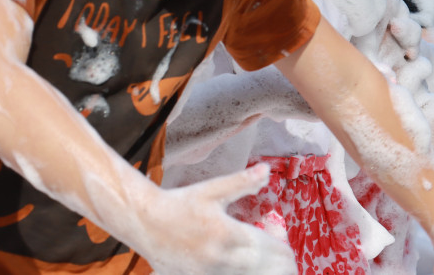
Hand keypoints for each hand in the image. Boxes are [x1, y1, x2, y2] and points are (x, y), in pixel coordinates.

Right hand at [143, 165, 297, 274]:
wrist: (144, 222)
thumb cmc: (179, 203)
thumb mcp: (211, 190)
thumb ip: (241, 182)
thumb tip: (266, 170)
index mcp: (227, 233)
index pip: (266, 249)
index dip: (281, 252)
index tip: (289, 252)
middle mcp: (221, 257)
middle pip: (260, 269)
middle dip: (277, 268)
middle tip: (288, 266)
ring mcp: (208, 273)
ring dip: (261, 274)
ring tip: (271, 271)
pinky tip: (242, 273)